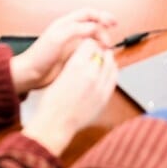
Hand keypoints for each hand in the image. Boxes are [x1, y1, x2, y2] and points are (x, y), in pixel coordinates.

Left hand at [9, 8, 116, 93]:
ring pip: (92, 36)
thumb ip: (78, 29)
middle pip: (92, 23)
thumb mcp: (60, 37)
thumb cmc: (40, 56)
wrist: (31, 74)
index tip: (112, 22)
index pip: (88, 13)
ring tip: (107, 45)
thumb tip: (96, 27)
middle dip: (105, 26)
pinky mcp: (72, 56)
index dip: (102, 15)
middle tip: (113, 33)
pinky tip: (100, 54)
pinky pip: (89, 49)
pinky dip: (97, 49)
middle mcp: (70, 32)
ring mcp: (71, 44)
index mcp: (66, 23)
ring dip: (101, 38)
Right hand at [21, 39, 117, 156]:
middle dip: (98, 50)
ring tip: (103, 59)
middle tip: (95, 52)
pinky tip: (109, 70)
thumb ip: (73, 63)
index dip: (88, 44)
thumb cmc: (52, 102)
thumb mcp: (59, 75)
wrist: (55, 124)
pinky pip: (114, 78)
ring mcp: (100, 86)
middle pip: (101, 52)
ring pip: (111, 63)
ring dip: (107, 59)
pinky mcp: (105, 97)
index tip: (87, 46)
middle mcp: (91, 73)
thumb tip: (83, 55)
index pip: (90, 43)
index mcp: (76, 65)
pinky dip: (112, 71)